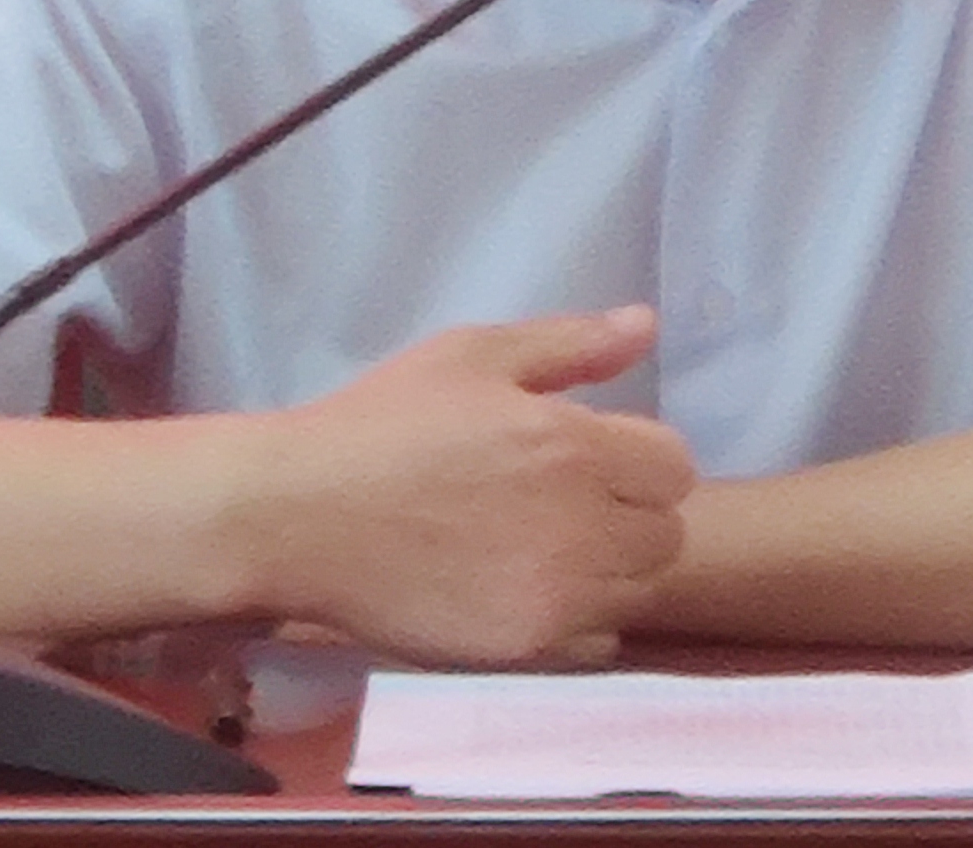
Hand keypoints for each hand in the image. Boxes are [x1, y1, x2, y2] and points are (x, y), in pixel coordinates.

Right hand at [228, 306, 694, 667]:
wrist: (298, 517)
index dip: (636, 461)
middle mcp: (580, 524)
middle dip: (627, 516)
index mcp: (574, 444)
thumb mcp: (471, 356)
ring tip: (540, 550)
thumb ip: (570, 344)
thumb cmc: (381, 425)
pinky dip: (575, 620)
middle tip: (562, 506)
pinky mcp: (525, 646)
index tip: (586, 462)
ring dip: (606, 571)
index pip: (674, 467)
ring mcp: (555, 593)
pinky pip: (598, 640)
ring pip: (635, 591)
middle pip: (664, 535)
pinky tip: (521, 591)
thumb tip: (647, 325)